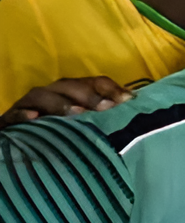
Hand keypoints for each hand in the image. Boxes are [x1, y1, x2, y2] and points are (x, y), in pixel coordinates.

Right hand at [4, 76, 132, 123]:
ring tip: (77, 113)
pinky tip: (34, 118)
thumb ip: (106, 117)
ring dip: (60, 103)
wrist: (20, 139)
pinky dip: (24, 115)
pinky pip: (15, 114)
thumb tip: (134, 110)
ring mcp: (30, 104)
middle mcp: (52, 93)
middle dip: (89, 95)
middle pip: (69, 86)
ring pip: (43, 96)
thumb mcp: (84, 123)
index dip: (112, 88)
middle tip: (107, 107)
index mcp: (72, 92)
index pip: (94, 82)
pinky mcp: (11, 119)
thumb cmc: (60, 130)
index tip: (130, 100)